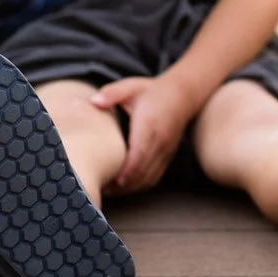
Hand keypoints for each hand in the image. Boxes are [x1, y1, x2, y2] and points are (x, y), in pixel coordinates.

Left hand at [91, 75, 194, 194]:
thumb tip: (94, 102)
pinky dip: (140, 185)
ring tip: (110, 190)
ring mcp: (166, 151)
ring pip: (149, 178)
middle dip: (122, 184)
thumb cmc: (152, 91)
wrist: (183, 94)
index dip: (125, 171)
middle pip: (142, 171)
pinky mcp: (168, 156)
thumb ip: (112, 93)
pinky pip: (155, 177)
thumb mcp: (131, 86)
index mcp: (149, 125)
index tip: (110, 179)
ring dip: (130, 187)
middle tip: (101, 188)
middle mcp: (160, 141)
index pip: (139, 154)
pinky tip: (125, 186)